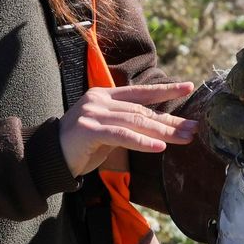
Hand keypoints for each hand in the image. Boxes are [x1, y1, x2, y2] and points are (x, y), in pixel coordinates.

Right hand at [59, 82, 198, 177]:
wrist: (49, 156)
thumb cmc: (80, 146)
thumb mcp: (107, 131)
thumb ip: (126, 124)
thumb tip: (158, 128)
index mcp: (105, 96)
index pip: (140, 92)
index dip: (165, 90)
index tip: (188, 87)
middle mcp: (100, 100)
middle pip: (142, 110)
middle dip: (170, 120)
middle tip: (194, 128)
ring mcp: (93, 113)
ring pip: (135, 121)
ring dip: (163, 131)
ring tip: (184, 138)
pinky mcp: (89, 130)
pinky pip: (121, 135)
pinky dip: (142, 142)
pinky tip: (159, 147)